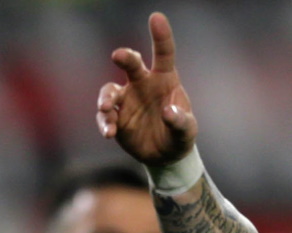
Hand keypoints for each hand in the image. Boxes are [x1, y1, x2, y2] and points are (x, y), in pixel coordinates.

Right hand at [98, 12, 197, 167]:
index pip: (163, 53)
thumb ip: (181, 121)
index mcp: (164, 79)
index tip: (156, 18)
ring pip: (110, 90)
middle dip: (125, 57)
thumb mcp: (186, 131)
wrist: (165, 156)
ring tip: (106, 108)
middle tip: (118, 56)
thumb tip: (168, 113)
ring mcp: (126, 99)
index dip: (160, 36)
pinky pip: (105, 116)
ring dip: (106, 98)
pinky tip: (109, 132)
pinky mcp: (115, 117)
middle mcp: (142, 84)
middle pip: (131, 64)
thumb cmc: (179, 135)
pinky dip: (105, 122)